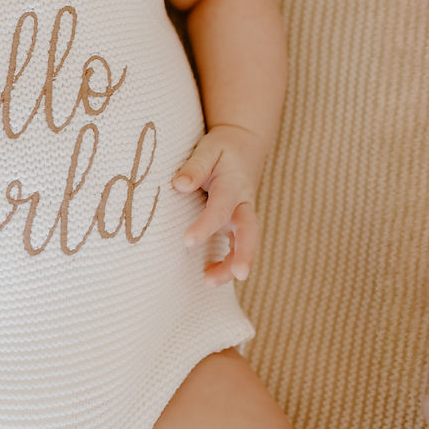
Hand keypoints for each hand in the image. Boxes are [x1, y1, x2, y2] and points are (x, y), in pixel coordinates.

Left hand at [171, 124, 265, 285]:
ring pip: (246, 244)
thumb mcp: (208, 149)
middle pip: (249, 232)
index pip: (220, 209)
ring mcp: (244, 215)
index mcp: (234, 185)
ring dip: (232, 265)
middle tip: (238, 274)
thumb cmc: (222, 149)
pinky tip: (209, 277)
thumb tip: (179, 185)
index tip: (188, 241)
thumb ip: (195, 166)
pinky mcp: (240, 223)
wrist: (244, 145)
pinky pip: (238, 246)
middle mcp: (243, 204)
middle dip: (244, 254)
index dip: (205, 226)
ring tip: (210, 283)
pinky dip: (228, 263)